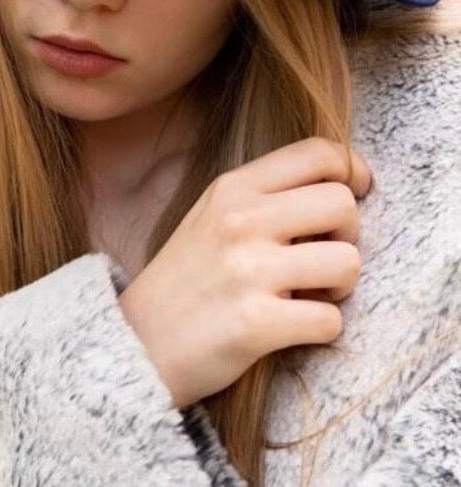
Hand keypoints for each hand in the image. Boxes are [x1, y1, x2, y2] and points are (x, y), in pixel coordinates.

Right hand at [117, 137, 372, 409]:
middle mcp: (241, 220)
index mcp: (234, 187)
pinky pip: (331, 321)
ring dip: (339, 288)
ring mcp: (248, 270)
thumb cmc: (189, 277)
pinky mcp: (256, 323)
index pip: (319, 152)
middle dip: (348, 235)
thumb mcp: (214, 213)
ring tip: (309, 294)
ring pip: (348, 263)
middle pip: (343, 204)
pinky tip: (293, 327)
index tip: (355, 192)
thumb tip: (343, 183)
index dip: (352, 170)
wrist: (138, 342)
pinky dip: (321, 330)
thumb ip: (268, 194)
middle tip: (322, 256)